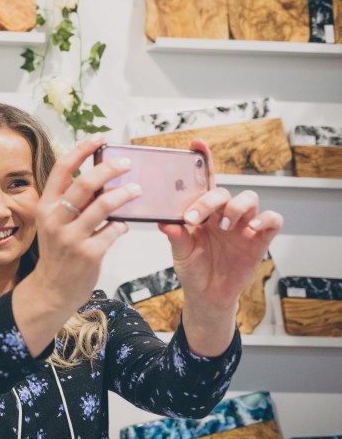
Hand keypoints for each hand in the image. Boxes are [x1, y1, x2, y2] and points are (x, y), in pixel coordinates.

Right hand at [12, 134, 140, 354]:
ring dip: (124, 195)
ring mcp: (71, 237)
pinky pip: (113, 231)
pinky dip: (122, 225)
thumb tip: (99, 179)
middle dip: (110, 168)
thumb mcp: (54, 224)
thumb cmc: (57, 253)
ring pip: (103, 206)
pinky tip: (123, 225)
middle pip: (85, 183)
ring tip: (137, 191)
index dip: (81, 150)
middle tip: (127, 163)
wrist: (51, 289)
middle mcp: (55, 219)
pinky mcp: (88, 254)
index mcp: (45, 206)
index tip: (99, 138)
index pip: (61, 169)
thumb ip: (72, 203)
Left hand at [159, 139, 282, 354]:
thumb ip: (176, 237)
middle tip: (194, 218)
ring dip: (236, 207)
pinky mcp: (261, 237)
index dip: (203, 160)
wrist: (208, 294)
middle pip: (223, 190)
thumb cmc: (193, 268)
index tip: (196, 144)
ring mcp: (243, 224)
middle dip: (209, 200)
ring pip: (249, 198)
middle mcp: (223, 213)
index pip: (203, 181)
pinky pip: (272, 218)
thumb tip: (165, 222)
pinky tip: (250, 229)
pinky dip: (264, 218)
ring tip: (223, 226)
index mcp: (202, 210)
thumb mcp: (180, 253)